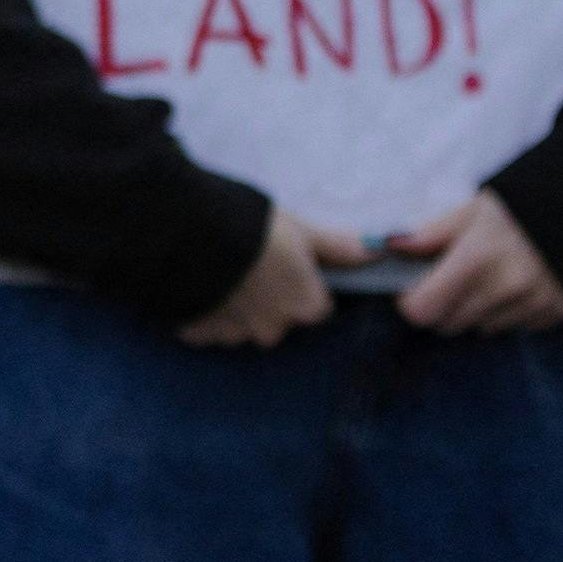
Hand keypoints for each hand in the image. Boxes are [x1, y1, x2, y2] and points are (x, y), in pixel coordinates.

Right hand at [179, 204, 359, 347]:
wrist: (183, 232)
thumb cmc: (251, 227)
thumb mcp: (297, 229)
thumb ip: (336, 246)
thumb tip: (379, 251)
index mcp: (304, 306)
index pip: (315, 307)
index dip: (301, 285)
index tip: (284, 265)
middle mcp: (273, 329)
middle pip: (277, 320)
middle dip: (266, 301)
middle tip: (247, 266)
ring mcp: (232, 335)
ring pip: (240, 326)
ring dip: (233, 307)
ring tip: (217, 272)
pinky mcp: (197, 333)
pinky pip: (206, 327)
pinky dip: (204, 311)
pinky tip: (196, 284)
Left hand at [384, 188, 562, 333]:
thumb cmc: (526, 202)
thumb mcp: (475, 208)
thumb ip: (433, 233)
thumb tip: (393, 247)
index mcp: (476, 260)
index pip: (423, 310)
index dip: (412, 301)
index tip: (415, 288)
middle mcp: (504, 289)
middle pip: (449, 324)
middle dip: (442, 306)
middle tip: (452, 280)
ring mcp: (534, 305)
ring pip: (483, 328)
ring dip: (479, 310)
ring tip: (493, 276)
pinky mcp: (558, 313)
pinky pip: (518, 326)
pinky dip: (511, 312)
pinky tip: (521, 284)